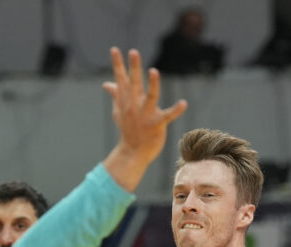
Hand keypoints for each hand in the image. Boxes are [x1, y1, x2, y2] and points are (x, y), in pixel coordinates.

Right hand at [100, 48, 187, 190]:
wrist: (132, 152)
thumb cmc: (128, 129)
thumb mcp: (119, 111)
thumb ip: (115, 95)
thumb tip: (107, 84)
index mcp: (126, 101)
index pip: (121, 79)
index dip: (118, 64)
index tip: (115, 49)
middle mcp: (134, 106)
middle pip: (134, 84)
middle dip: (133, 68)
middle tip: (133, 52)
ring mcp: (146, 115)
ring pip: (150, 96)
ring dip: (152, 84)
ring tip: (153, 71)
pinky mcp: (157, 124)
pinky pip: (168, 115)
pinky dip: (176, 110)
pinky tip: (183, 103)